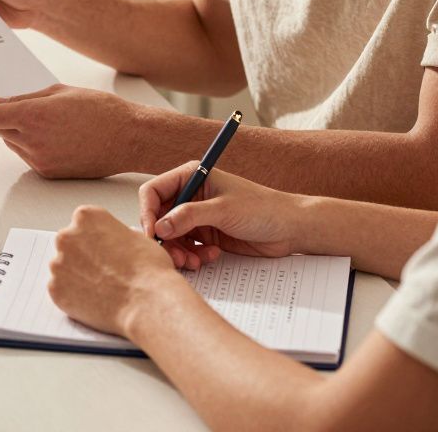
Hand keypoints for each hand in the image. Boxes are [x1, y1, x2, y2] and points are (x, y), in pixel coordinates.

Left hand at [0, 84, 152, 177]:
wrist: (129, 139)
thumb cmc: (101, 110)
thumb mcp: (60, 92)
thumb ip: (26, 97)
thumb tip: (0, 101)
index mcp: (32, 116)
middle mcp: (31, 141)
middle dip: (2, 115)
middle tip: (16, 104)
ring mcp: (39, 160)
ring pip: (12, 142)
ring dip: (18, 130)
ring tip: (49, 121)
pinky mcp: (48, 173)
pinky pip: (27, 155)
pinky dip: (32, 144)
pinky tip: (57, 135)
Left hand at [48, 205, 181, 336]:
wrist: (147, 301)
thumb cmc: (148, 270)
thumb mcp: (136, 237)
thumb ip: (114, 235)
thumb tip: (112, 242)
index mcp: (86, 217)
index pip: (82, 224)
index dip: (94, 239)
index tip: (101, 249)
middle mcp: (67, 236)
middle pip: (69, 245)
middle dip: (81, 257)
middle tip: (102, 271)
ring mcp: (58, 263)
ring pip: (63, 269)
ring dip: (76, 277)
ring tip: (101, 288)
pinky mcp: (54, 289)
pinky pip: (61, 291)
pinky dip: (73, 296)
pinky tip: (94, 300)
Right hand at [138, 163, 304, 269]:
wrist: (290, 228)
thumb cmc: (263, 208)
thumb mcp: (223, 210)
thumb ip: (188, 216)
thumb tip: (160, 227)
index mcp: (192, 176)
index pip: (153, 192)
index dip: (147, 213)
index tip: (152, 235)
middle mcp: (191, 195)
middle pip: (159, 218)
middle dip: (165, 239)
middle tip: (176, 257)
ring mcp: (197, 216)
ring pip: (171, 237)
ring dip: (179, 252)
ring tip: (195, 261)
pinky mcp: (205, 234)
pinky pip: (186, 248)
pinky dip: (193, 256)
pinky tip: (210, 256)